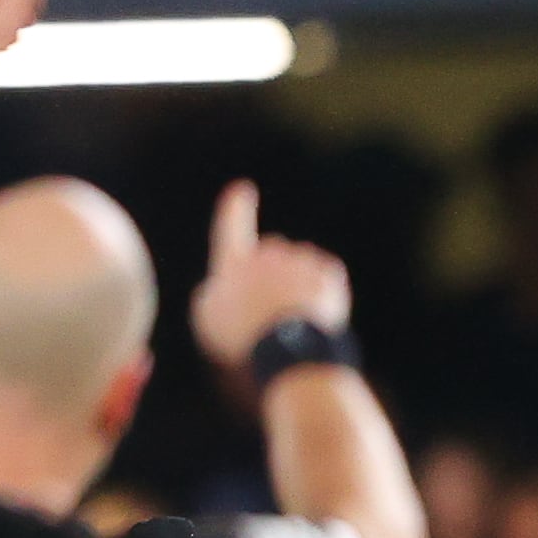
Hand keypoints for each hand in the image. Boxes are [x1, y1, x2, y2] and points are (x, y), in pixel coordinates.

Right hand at [193, 178, 356, 368]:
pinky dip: (323, 293)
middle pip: (272, 252)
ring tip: (294, 318)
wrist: (289, 348)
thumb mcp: (209, 318)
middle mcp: (267, 254)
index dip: (235, 209)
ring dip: (299, 284)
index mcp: (233, 263)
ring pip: (301, 263)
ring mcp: (299, 261)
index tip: (243, 189)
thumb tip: (226, 286)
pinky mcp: (329, 273)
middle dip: (274, 272)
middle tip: (273, 308)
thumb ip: (214, 293)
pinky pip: (325, 276)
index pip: (231, 226)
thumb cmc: (243, 338)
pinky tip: (316, 314)